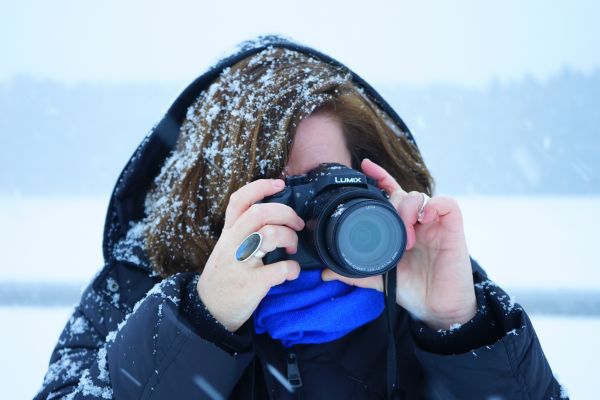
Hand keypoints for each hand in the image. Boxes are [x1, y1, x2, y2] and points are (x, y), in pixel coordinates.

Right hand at [197, 179, 304, 331]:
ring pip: (270, 235)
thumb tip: (275, 217)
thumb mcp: (226, 248)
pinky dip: (292, 269)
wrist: (207, 311)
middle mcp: (233, 243)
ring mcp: (241, 263)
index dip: (260, 186)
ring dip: (290, 238)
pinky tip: (291, 273)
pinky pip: (279, 269)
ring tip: (293, 250)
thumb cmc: (223, 277)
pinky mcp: (250, 283)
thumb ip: (243, 232)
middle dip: (286, 214)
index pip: (240, 200)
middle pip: (260, 212)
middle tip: (297, 225)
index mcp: (228, 233)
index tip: (279, 183)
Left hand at [322, 159, 475, 329]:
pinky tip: (425, 219)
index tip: (364, 167)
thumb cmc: (412, 288)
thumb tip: (326, 273)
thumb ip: (355, 273)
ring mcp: (435, 224)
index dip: (380, 177)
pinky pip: (447, 205)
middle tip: (388, 230)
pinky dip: (435, 206)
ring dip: (409, 209)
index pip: (391, 194)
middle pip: (402, 194)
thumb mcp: (379, 278)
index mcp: (401, 228)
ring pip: (421, 196)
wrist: (436, 309)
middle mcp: (418, 222)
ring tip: (406, 236)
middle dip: (391, 204)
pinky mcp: (453, 230)